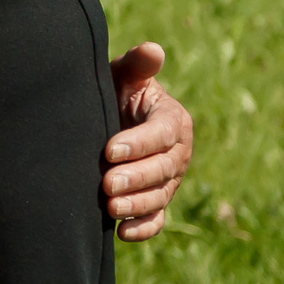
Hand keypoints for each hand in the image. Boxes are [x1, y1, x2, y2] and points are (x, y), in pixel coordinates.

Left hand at [105, 41, 191, 239]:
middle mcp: (177, 153)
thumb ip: (137, 65)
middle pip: (162, 169)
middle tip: (106, 183)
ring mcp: (169, 180)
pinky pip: (157, 220)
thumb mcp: (125, 75)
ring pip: (160, 196)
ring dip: (137, 205)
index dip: (139, 143)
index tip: (109, 150)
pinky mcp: (157, 200)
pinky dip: (143, 229)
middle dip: (135, 178)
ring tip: (110, 209)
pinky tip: (121, 233)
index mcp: (173, 120)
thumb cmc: (117, 91)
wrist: (109, 118)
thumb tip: (152, 50)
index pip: (161, 133)